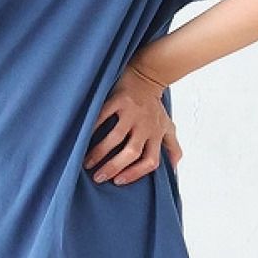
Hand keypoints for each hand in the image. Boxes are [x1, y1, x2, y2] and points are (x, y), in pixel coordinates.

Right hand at [83, 65, 182, 185]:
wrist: (147, 75)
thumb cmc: (154, 106)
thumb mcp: (168, 126)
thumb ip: (172, 147)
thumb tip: (174, 169)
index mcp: (156, 135)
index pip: (150, 161)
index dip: (135, 174)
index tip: (118, 181)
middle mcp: (145, 126)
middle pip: (131, 152)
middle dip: (113, 167)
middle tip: (98, 177)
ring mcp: (132, 112)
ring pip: (116, 138)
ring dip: (100, 152)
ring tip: (87, 162)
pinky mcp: (120, 100)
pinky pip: (104, 116)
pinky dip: (93, 127)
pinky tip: (84, 137)